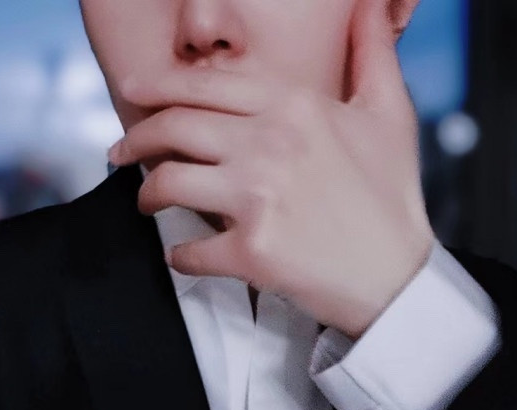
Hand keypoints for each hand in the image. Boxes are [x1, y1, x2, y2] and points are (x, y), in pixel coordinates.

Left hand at [107, 0, 434, 339]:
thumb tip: (368, 8)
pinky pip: (189, 252)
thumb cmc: (390, 199)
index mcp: (294, 107)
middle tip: (119, 152)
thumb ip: (372, 56)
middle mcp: (269, 145)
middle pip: (174, 128)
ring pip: (168, 183)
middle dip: (134, 138)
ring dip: (146, 194)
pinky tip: (181, 256)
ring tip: (147, 201)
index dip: (158, 86)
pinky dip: (178, 257)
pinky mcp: (250, 251)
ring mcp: (257, 199)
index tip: (133, 92)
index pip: (206, 86)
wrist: (396, 276)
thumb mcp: (390, 116)